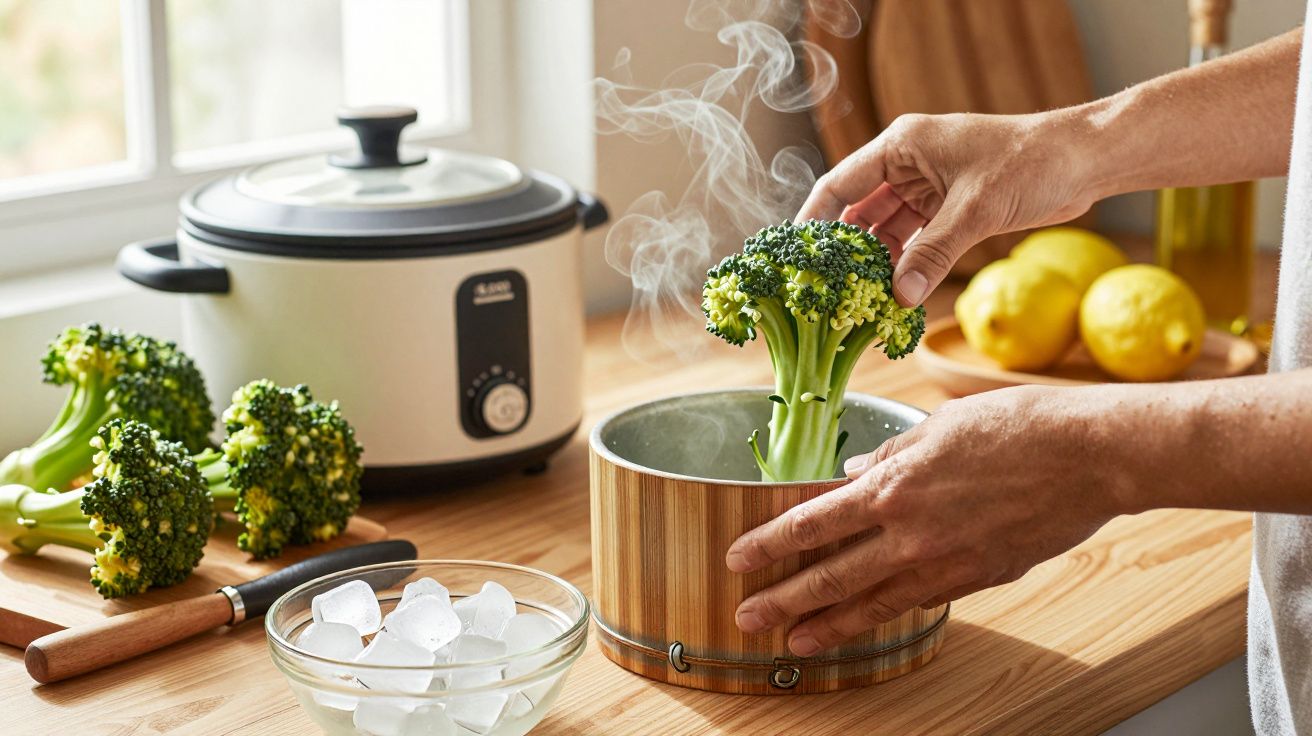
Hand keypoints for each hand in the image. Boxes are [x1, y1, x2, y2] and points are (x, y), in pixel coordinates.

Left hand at [725, 385, 1126, 656]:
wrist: (1090, 457)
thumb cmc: (1018, 427)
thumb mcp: (939, 426)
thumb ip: (891, 455)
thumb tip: (855, 471)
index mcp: (893, 487)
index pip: (811, 523)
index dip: (768, 543)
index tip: (737, 557)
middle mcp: (911, 534)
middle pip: (830, 576)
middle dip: (781, 599)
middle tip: (745, 617)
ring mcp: (945, 564)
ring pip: (871, 604)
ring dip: (827, 626)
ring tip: (795, 642)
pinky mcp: (979, 579)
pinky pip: (919, 602)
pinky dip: (886, 615)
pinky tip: (867, 622)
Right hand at [796, 111, 1100, 305]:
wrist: (1084, 162)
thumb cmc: (1031, 163)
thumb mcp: (975, 209)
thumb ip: (934, 253)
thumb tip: (900, 297)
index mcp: (901, 145)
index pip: (839, 185)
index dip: (813, 221)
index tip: (796, 258)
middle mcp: (906, 164)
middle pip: (858, 213)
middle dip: (846, 253)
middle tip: (827, 292)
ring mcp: (926, 188)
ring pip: (885, 232)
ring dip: (876, 265)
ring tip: (859, 302)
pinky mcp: (947, 209)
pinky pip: (913, 242)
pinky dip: (905, 267)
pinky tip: (895, 296)